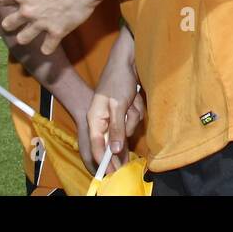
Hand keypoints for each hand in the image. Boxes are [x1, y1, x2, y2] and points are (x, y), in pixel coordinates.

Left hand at [0, 0, 98, 54]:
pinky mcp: (57, 31)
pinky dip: (47, 48)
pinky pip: (47, 47)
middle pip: (8, 23)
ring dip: (25, 36)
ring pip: (23, 38)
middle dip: (10, 22)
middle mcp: (27, 11)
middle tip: (16, 21)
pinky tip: (48, 46)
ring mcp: (41, 23)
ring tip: (28, 35)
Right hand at [85, 34, 143, 173]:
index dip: (105, 161)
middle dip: (124, 132)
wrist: (127, 59)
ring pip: (128, 127)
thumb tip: (114, 150)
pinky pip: (134, 117)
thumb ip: (115, 128)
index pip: (98, 147)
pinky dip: (137, 109)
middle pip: (115, 140)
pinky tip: (135, 98)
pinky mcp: (125, 109)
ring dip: (133, 115)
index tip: (115, 172)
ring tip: (132, 101)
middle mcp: (103, 120)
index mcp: (95, 120)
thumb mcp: (117, 105)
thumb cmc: (117, 80)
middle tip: (129, 147)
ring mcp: (115, 114)